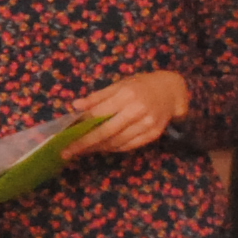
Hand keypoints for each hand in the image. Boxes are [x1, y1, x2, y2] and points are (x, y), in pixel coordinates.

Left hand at [67, 70, 192, 156]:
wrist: (171, 91)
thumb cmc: (141, 86)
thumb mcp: (119, 85)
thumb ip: (98, 97)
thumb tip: (75, 106)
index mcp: (126, 95)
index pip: (98, 114)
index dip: (81, 126)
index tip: (66, 135)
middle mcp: (137, 110)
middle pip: (106, 132)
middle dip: (85, 143)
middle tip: (68, 152)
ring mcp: (147, 124)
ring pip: (117, 142)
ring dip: (98, 148)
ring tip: (83, 150)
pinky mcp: (153, 135)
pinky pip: (129, 146)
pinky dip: (114, 148)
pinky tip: (103, 147)